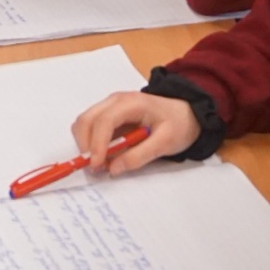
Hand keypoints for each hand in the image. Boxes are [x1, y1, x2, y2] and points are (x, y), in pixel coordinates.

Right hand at [70, 92, 201, 176]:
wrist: (186, 114)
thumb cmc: (178, 124)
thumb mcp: (165, 143)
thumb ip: (139, 156)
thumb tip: (112, 168)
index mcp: (131, 103)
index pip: (104, 121)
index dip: (97, 144)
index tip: (96, 165)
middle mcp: (114, 101)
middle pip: (86, 120)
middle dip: (85, 145)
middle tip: (96, 167)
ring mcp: (109, 106)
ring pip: (84, 124)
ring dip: (86, 144)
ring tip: (102, 162)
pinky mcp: (108, 115)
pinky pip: (91, 128)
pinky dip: (91, 143)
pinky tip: (105, 154)